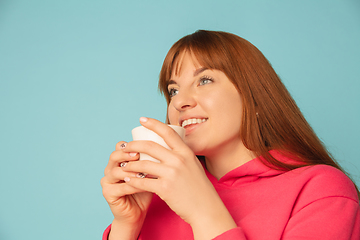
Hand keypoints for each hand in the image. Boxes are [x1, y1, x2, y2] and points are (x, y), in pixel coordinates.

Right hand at [100, 141, 152, 236]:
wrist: (138, 212)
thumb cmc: (145, 190)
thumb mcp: (149, 172)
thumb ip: (152, 160)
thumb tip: (167, 145)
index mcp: (119, 161)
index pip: (120, 147)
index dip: (130, 145)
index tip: (143, 145)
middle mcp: (110, 169)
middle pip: (114, 156)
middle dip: (126, 155)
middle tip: (138, 156)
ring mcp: (107, 181)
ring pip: (115, 172)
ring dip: (130, 172)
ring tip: (143, 173)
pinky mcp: (108, 193)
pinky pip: (120, 187)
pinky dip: (133, 185)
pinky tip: (143, 185)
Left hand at [120, 117, 236, 238]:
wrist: (206, 208)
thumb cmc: (199, 188)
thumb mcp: (194, 165)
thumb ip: (182, 156)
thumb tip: (168, 148)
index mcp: (186, 152)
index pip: (167, 132)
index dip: (153, 123)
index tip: (142, 119)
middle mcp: (179, 160)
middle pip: (150, 146)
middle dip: (133, 145)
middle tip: (125, 146)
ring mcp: (171, 174)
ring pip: (143, 165)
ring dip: (130, 165)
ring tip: (123, 166)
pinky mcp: (165, 188)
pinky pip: (142, 182)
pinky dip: (132, 181)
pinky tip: (127, 180)